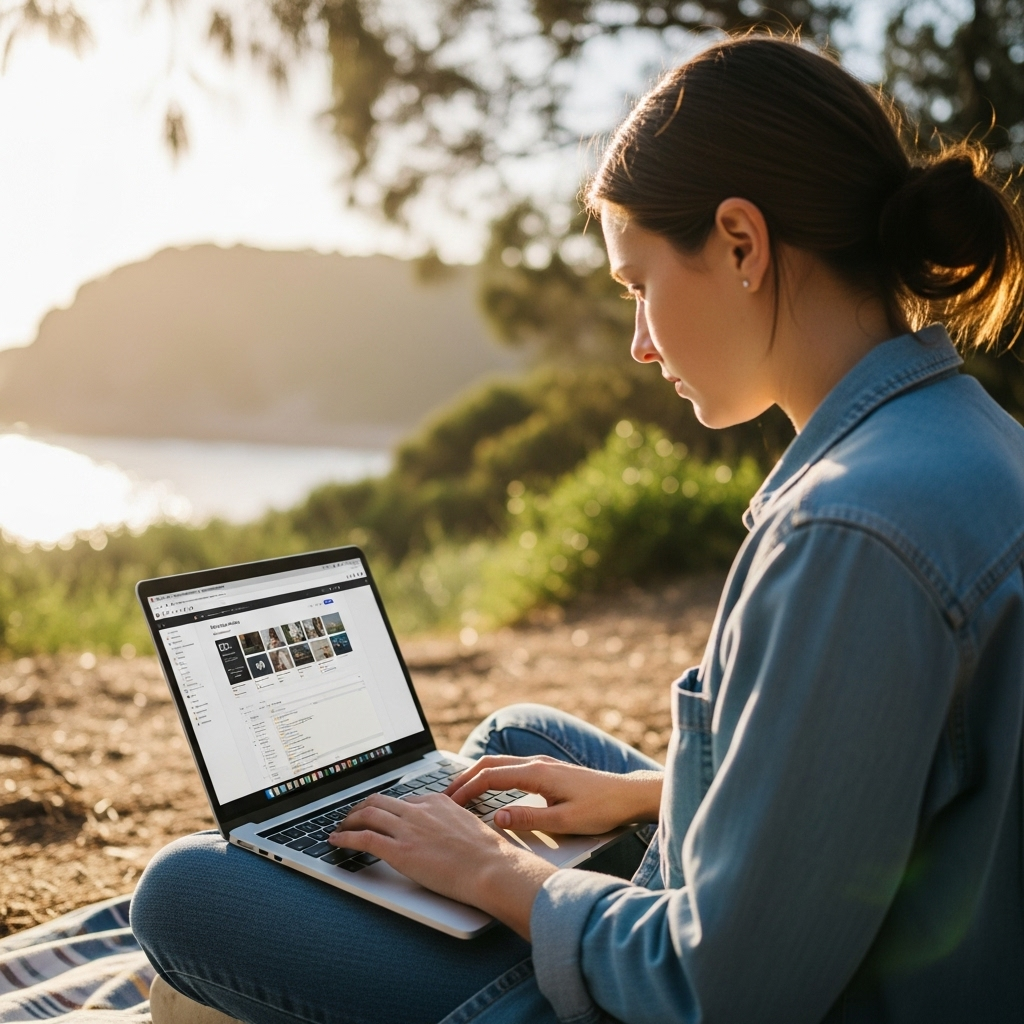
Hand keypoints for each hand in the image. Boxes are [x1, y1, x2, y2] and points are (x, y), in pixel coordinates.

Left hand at [328, 792, 554, 938]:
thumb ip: (450, 823)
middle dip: (361, 808)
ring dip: (349, 820)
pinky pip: (363, 838)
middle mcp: (419, 809)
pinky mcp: (399, 851)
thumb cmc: (487, 854)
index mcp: (437, 801)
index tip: (381, 815)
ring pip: (367, 814)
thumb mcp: (468, 826)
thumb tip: (446, 834)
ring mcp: (407, 829)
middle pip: (380, 801)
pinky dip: (345, 838)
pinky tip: (335, 841)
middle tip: (352, 817)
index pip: (404, 800)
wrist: (490, 867)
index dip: (388, 808)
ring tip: (341, 828)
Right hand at [444, 755, 662, 834]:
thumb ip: (530, 820)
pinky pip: (511, 768)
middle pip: (490, 764)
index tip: (448, 804)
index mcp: (537, 773)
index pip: (490, 777)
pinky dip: (492, 776)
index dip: (466, 789)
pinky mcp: (548, 771)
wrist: (628, 796)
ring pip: (500, 764)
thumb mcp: (565, 822)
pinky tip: (489, 790)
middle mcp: (537, 763)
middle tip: (444, 796)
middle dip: (464, 778)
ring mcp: (543, 765)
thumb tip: (497, 818)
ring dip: (477, 776)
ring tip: (460, 793)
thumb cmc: (602, 809)